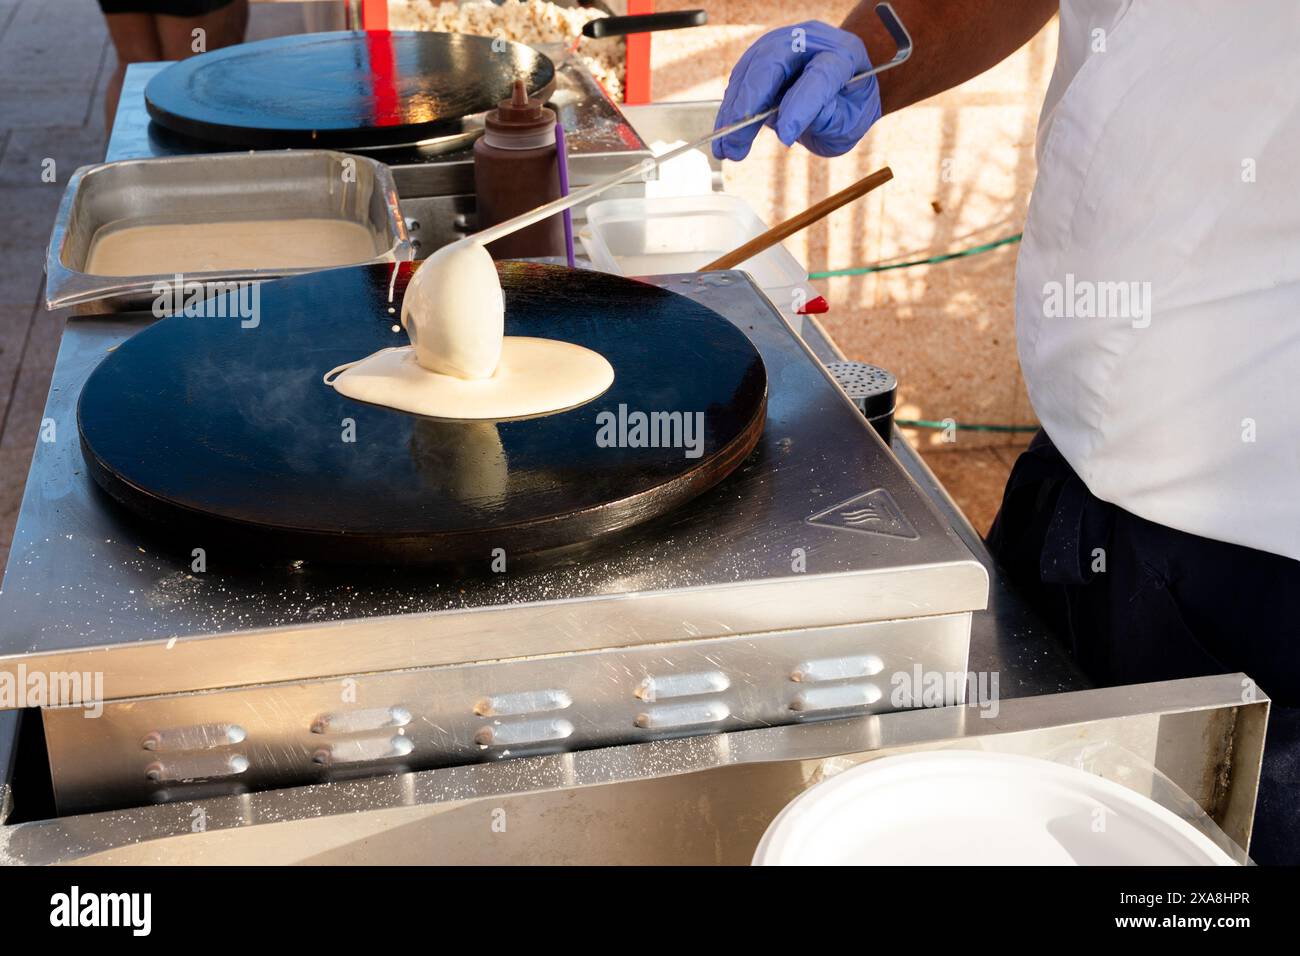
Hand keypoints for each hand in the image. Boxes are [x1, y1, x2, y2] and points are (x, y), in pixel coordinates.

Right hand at [712, 21, 881, 159]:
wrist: (841, 87)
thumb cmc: (848, 107)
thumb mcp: (849, 123)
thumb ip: (828, 121)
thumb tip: (788, 126)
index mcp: (844, 54)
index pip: (819, 76)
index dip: (800, 106)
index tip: (785, 138)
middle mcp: (811, 40)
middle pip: (773, 63)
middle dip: (749, 104)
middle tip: (736, 142)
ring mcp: (783, 44)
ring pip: (750, 70)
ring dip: (734, 110)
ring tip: (727, 147)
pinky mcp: (762, 56)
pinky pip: (741, 79)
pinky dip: (730, 109)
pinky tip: (725, 135)